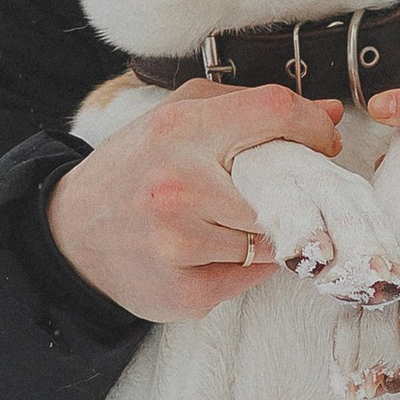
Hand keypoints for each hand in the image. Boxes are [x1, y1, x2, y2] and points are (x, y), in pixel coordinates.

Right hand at [46, 80, 343, 323]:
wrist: (69, 237)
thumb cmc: (133, 170)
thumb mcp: (177, 118)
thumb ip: (248, 107)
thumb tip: (330, 116)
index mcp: (178, 130)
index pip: (275, 113)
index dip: (312, 126)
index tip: (321, 141)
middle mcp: (179, 187)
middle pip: (285, 186)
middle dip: (295, 190)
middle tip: (285, 188)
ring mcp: (182, 245)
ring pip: (272, 237)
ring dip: (265, 231)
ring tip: (223, 221)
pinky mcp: (189, 293)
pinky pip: (252, 276)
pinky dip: (242, 264)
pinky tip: (206, 252)